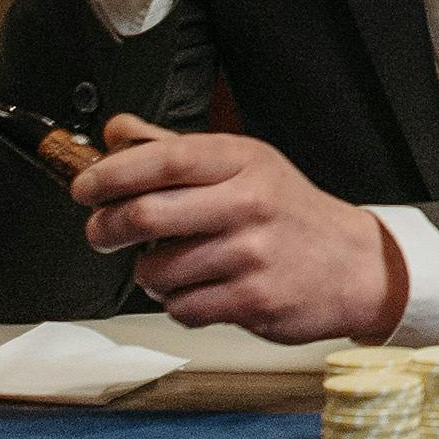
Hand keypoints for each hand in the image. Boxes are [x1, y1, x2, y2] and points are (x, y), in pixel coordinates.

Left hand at [73, 113, 401, 342]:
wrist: (353, 265)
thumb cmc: (290, 214)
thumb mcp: (244, 166)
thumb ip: (175, 148)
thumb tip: (117, 131)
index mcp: (243, 162)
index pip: (164, 158)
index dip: (112, 173)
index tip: (84, 186)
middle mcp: (248, 202)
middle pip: (147, 213)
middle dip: (107, 228)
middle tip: (101, 233)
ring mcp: (251, 254)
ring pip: (158, 270)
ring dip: (148, 274)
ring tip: (170, 266)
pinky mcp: (253, 300)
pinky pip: (182, 307)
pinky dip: (178, 304)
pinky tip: (199, 290)